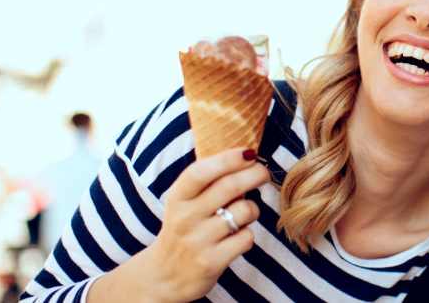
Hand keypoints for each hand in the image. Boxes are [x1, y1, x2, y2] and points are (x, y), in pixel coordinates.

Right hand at [124, 148, 268, 302]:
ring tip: (244, 213)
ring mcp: (197, 241)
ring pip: (244, 211)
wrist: (165, 275)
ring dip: (253, 209)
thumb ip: (209, 181)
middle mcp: (185, 217)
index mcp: (178, 197)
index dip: (228, 158)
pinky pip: (246, 237)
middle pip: (230, 186)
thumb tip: (247, 154)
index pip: (200, 172)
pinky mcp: (211, 262)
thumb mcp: (184, 202)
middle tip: (263, 173)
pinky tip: (237, 237)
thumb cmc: (185, 227)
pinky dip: (248, 234)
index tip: (250, 152)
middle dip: (255, 174)